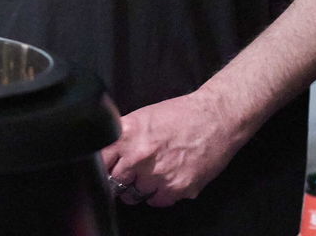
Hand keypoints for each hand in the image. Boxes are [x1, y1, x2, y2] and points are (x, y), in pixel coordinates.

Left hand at [99, 91, 248, 207]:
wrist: (216, 118)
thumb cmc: (181, 114)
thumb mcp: (142, 116)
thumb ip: (122, 135)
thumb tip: (106, 151)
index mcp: (126, 136)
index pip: (99, 162)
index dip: (102, 167)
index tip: (106, 169)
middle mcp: (138, 157)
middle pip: (115, 182)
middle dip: (120, 179)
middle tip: (129, 174)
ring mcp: (157, 175)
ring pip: (134, 195)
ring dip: (138, 189)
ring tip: (149, 176)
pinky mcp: (177, 188)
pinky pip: (157, 201)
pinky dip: (159, 195)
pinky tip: (165, 181)